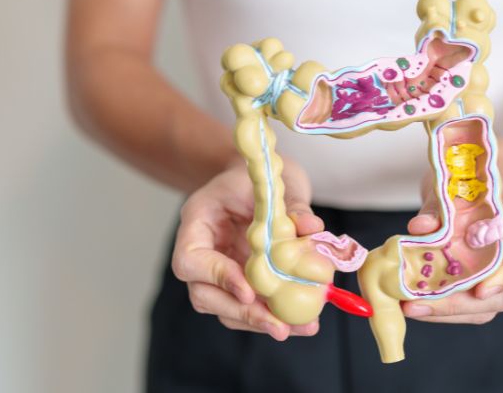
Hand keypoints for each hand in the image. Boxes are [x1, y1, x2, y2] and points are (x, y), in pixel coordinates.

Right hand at [171, 158, 324, 339]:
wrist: (256, 177)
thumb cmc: (256, 174)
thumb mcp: (273, 180)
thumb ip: (291, 204)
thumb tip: (312, 229)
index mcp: (197, 222)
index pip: (190, 260)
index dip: (217, 278)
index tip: (249, 291)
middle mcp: (202, 252)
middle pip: (205, 295)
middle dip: (243, 314)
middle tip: (279, 326)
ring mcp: (218, 271)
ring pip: (226, 309)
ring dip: (261, 322)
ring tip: (301, 328)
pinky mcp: (239, 283)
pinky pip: (249, 307)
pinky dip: (274, 316)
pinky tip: (303, 323)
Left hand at [402, 179, 502, 323]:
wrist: (475, 182)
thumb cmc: (476, 179)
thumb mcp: (461, 181)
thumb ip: (442, 205)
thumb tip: (420, 228)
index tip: (482, 286)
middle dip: (461, 304)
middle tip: (422, 303)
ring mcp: (502, 277)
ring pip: (483, 307)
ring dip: (444, 312)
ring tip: (409, 307)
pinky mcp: (479, 285)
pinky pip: (464, 305)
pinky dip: (437, 307)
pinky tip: (410, 303)